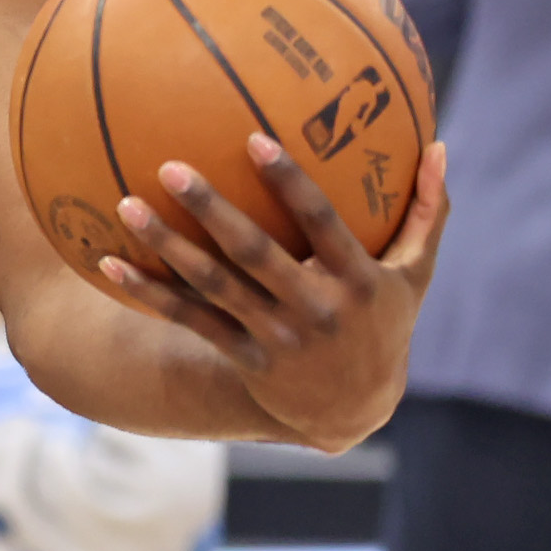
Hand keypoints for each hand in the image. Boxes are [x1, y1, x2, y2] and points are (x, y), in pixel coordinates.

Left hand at [101, 135, 447, 453]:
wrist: (354, 410)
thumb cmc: (382, 322)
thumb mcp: (413, 275)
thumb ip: (427, 213)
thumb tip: (442, 145)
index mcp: (356, 280)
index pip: (322, 223)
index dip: (291, 183)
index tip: (255, 139)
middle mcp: (315, 309)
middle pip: (256, 254)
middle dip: (213, 210)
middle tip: (171, 167)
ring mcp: (277, 337)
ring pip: (214, 286)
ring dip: (168, 247)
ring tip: (127, 205)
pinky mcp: (245, 357)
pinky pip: (190, 320)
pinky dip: (149, 293)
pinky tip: (108, 262)